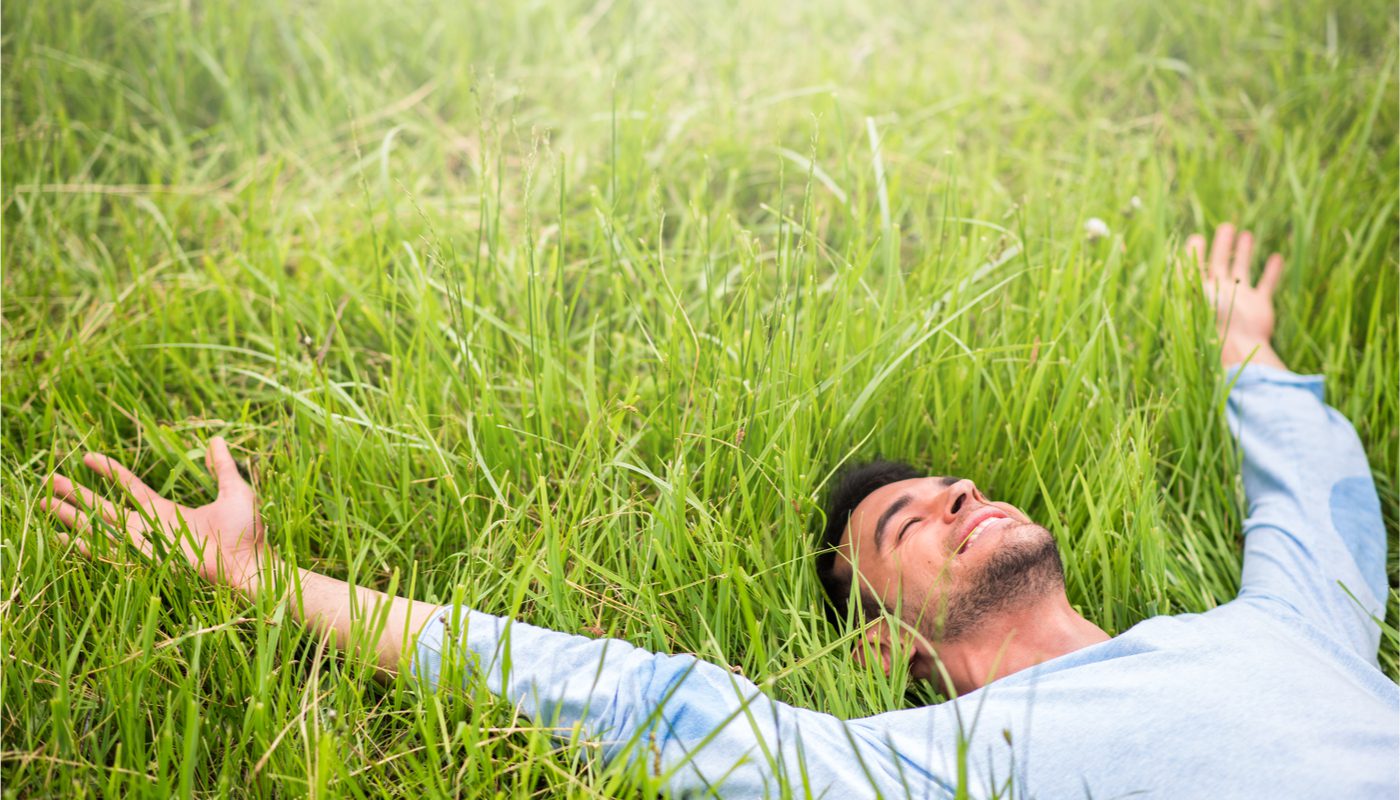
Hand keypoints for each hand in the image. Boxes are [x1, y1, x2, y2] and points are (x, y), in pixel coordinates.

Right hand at [43, 436, 270, 594]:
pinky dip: (81, 546)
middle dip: (75, 494)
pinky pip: (106, 552)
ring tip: (41, 502)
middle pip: (102, 507)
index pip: (129, 486)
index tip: (87, 456)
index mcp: (166, 511)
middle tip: (48, 480)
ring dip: (68, 515)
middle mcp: (148, 527)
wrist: (249, 565)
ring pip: (97, 526)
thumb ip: (223, 467)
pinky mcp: (143, 559)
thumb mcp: (234, 491)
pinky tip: (59, 539)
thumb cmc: (246, 533)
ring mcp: (142, 544)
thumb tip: (217, 439)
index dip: (109, 470)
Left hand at [1186, 223, 1285, 368]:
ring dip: (1244, 252)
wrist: (1238, 345)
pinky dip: (1272, 271)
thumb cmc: (1212, 320)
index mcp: (1199, 290)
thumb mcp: (1195, 293)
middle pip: (1219, 263)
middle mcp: (1219, 292)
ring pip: (1242, 269)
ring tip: (1246, 233)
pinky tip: (1276, 257)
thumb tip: (1179, 254)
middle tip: (1225, 226)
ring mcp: (1240, 298)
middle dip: (1221, 245)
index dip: (1194, 252)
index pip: (1194, 267)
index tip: (1196, 237)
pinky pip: (1266, 284)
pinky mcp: (1259, 305)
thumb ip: (1189, 274)